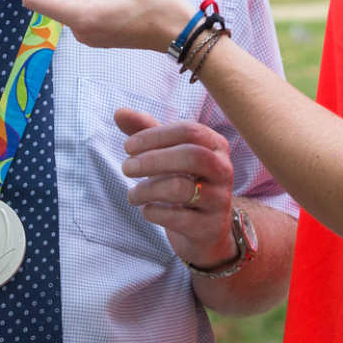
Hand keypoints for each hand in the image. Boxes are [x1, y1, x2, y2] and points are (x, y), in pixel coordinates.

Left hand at [116, 109, 241, 269]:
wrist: (206, 230)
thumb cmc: (183, 181)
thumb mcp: (166, 153)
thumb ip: (145, 131)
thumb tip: (119, 112)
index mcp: (215, 145)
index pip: (189, 130)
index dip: (154, 136)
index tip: (128, 146)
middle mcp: (224, 170)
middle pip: (192, 156)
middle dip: (152, 160)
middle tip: (126, 168)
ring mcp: (220, 200)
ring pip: (181, 188)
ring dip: (147, 189)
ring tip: (132, 195)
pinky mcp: (209, 227)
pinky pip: (178, 218)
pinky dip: (154, 212)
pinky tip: (146, 210)